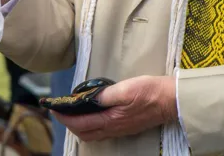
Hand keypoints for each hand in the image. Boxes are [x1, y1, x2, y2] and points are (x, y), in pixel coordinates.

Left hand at [53, 76, 177, 141]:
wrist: (170, 101)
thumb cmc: (149, 92)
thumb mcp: (125, 88)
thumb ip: (104, 95)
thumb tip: (86, 97)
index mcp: (110, 120)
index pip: (79, 122)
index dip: (64, 117)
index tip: (53, 108)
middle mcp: (113, 129)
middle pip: (83, 132)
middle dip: (69, 123)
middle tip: (61, 111)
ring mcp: (119, 130)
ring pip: (92, 134)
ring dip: (79, 126)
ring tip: (73, 113)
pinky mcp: (125, 127)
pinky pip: (102, 132)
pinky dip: (90, 126)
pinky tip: (91, 116)